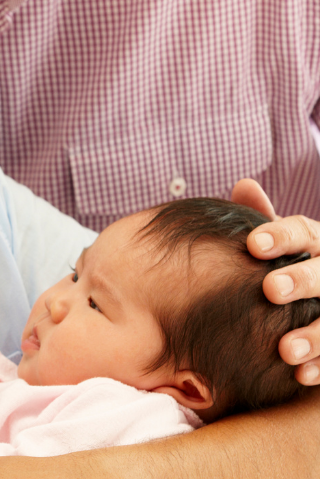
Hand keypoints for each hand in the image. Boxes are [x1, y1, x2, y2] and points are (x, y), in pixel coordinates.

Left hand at [231, 178, 319, 384]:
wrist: (317, 301)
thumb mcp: (282, 242)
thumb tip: (245, 183)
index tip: (252, 244)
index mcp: (318, 242)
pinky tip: (301, 375)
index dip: (280, 235)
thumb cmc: (291, 265)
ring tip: (285, 349)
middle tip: (270, 289)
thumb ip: (265, 220)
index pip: (304, 230)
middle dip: (302, 280)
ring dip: (316, 334)